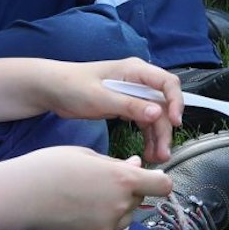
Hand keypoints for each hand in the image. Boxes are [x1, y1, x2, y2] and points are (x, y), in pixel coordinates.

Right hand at [0, 145, 171, 229]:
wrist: (20, 196)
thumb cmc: (51, 167)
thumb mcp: (88, 155)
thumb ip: (117, 163)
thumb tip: (137, 166)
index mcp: (123, 179)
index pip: (163, 185)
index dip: (158, 180)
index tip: (148, 176)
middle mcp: (120, 205)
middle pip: (141, 199)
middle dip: (130, 190)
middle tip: (104, 181)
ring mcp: (107, 225)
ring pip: (125, 215)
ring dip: (117, 206)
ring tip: (88, 194)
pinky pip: (107, 228)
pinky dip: (100, 219)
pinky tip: (78, 208)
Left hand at [44, 57, 186, 163]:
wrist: (52, 89)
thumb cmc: (72, 86)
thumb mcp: (100, 97)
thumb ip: (129, 105)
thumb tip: (157, 113)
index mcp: (136, 71)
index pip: (167, 83)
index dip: (176, 102)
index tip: (174, 123)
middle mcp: (139, 81)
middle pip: (163, 104)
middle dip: (165, 129)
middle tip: (163, 153)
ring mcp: (134, 94)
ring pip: (156, 116)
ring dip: (158, 136)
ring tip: (156, 158)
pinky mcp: (127, 106)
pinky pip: (144, 122)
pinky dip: (147, 137)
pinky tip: (147, 152)